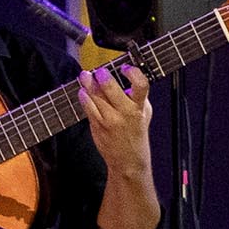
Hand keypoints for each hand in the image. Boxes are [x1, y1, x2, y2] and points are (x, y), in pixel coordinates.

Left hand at [74, 61, 155, 177]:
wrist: (128, 160)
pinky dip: (83, 96)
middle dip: (102, 76)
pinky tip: (82, 91)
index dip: (132, 73)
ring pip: (95, 96)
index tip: (125, 68)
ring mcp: (109, 119)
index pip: (140, 85)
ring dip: (88, 83)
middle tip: (99, 71)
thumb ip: (139, 96)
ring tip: (85, 76)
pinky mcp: (97, 125)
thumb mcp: (145, 113)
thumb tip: (129, 77)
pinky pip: (87, 107)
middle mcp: (124, 112)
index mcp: (139, 107)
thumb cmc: (136, 134)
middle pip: (111, 88)